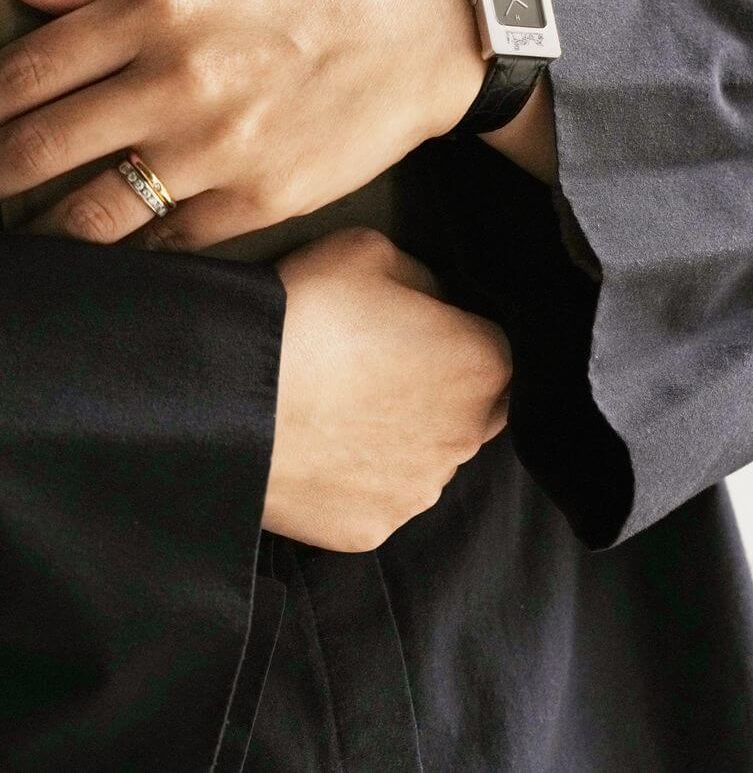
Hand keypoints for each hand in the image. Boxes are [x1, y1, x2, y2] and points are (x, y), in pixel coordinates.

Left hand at [0, 0, 485, 248]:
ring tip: (31, 232)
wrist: (416, 35)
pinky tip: (115, 245)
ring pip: (89, 215)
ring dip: (45, 230)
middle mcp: (174, 81)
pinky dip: (130, 250)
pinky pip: (164, 243)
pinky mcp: (255, 200)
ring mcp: (214, 149)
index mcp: (154, 7)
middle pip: (37, 150)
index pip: (25, 72)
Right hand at [264, 226, 510, 551]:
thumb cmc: (306, 310)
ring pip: (429, 457)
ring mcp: (419, 491)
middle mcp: (467, 437)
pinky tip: (322, 447)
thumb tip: (434, 303)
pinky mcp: (372, 530)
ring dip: (404, 435)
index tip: (417, 326)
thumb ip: (425, 279)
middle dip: (444, 388)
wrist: (228, 396)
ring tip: (341, 407)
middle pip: (475, 408)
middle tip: (380, 366)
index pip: (497, 346)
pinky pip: (380, 497)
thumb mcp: (373, 249)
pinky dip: (360, 477)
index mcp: (483, 364)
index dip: (458, 332)